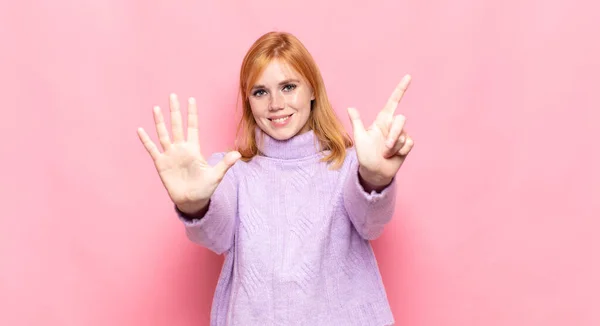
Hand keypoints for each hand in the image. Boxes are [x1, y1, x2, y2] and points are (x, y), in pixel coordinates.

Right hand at [137, 94, 240, 213]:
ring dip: (160, 122)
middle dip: (175, 111)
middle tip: (172, 95)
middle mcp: (181, 149)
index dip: (192, 114)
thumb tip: (237, 154)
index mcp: (194, 149)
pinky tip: (140, 130)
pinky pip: (152, 149)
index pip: (192, 126)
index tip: (191, 99)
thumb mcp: (216, 175)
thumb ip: (225, 164)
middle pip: (177, 125)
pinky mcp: (161, 163)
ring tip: (156, 108)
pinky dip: (146, 140)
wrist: (192, 201)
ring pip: (164, 134)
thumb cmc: (205, 188)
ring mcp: (170, 155)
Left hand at [347, 75, 414, 188]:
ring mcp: (400, 135)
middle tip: (385, 148)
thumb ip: (357, 122)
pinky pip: (408, 143)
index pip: (393, 102)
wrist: (374, 172)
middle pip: (401, 119)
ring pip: (403, 134)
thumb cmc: (365, 155)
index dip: (400, 90)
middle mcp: (392, 126)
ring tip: (385, 154)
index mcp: (382, 120)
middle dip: (393, 134)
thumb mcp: (359, 138)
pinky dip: (400, 151)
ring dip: (393, 147)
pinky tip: (394, 156)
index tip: (408, 77)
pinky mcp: (406, 145)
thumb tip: (350, 107)